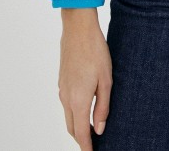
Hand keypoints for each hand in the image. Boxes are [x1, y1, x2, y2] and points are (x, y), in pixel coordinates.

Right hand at [58, 9, 112, 149]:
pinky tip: (85, 109)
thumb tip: (100, 128)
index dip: (86, 147)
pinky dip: (74, 113)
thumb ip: (103, 106)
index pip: (80, 133)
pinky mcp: (62, 81)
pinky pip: (66, 104)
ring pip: (68, 116)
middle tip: (93, 144)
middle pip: (71, 128)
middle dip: (81, 139)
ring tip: (91, 129)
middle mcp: (66, 98)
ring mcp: (62, 89)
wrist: (78, 29)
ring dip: (77, 126)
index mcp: (78, 100)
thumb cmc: (95, 51)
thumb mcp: (106, 80)